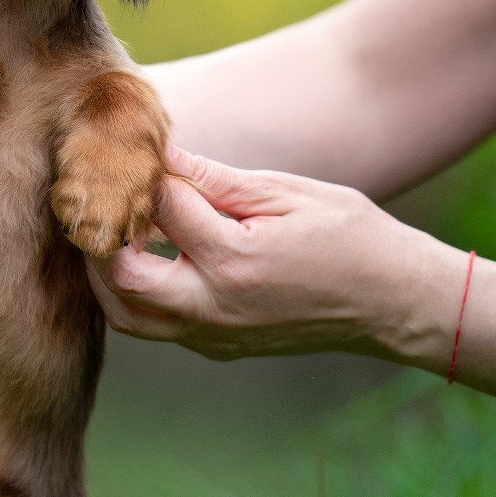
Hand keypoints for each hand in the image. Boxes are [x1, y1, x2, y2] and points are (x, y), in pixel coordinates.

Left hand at [86, 147, 465, 363]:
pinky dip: (137, 293)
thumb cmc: (349, 236)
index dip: (145, 171)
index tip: (137, 147)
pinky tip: (147, 254)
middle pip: (119, 276)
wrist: (392, 303)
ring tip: (117, 227)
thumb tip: (161, 155)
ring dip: (108, 273)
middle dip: (103, 232)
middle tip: (106, 196)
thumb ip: (216, 180)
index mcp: (234, 261)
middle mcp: (215, 308)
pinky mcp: (219, 348)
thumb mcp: (286, 193)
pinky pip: (157, 326)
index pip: (160, 208)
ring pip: (126, 315)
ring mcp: (214, 336)